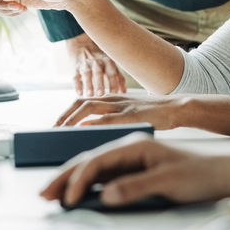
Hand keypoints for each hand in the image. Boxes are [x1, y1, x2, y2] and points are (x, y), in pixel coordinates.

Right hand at [39, 133, 229, 207]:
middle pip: (89, 156)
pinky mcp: (136, 162)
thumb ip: (136, 187)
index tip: (68, 201)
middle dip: (64, 175)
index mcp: (135, 144)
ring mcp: (132, 151)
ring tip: (54, 189)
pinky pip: (104, 166)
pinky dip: (86, 176)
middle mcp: (130, 144)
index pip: (96, 161)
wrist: (220, 168)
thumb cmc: (197, 173)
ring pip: (93, 159)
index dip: (78, 181)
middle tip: (44, 193)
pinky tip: (80, 187)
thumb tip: (104, 195)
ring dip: (72, 173)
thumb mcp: (169, 183)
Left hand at [55, 94, 187, 128]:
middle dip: (64, 115)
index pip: (82, 101)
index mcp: (112, 99)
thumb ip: (112, 119)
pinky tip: (84, 130)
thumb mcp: (130, 114)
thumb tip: (90, 130)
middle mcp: (114, 99)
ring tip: (60, 131)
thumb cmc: (155, 115)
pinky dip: (94, 123)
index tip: (55, 126)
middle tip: (51, 130)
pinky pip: (108, 117)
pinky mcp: (132, 114)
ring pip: (90, 107)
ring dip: (72, 118)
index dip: (67, 112)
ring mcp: (122, 105)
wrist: (178, 108)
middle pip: (81, 102)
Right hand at [65, 34, 127, 95]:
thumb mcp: (111, 63)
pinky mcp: (75, 67)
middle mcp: (96, 62)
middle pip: (98, 72)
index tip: (115, 93)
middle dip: (99, 83)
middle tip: (101, 94)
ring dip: (88, 84)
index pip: (111, 72)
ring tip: (89, 95)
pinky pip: (75, 76)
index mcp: (107, 61)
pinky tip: (79, 93)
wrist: (82, 42)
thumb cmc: (100, 57)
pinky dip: (77, 85)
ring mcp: (85, 64)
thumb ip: (118, 76)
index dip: (113, 82)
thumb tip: (124, 91)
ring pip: (86, 74)